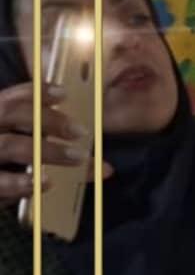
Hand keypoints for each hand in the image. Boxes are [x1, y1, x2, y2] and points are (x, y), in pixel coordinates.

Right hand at [0, 82, 111, 207]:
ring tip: (76, 157)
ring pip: (8, 145)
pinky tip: (45, 182)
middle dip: (47, 118)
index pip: (12, 96)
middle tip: (80, 131)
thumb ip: (64, 155)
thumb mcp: (31, 153)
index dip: (36, 92)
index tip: (64, 94)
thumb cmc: (10, 169)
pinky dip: (22, 182)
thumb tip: (105, 169)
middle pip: (8, 113)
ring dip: (46, 150)